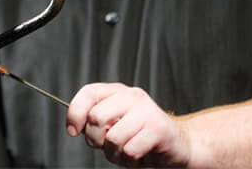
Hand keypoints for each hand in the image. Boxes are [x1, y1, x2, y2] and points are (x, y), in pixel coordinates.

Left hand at [66, 83, 190, 166]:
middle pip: (96, 117)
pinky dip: (129, 161)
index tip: (72, 130)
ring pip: (112, 138)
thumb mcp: (115, 123)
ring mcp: (147, 111)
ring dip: (114, 154)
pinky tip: (138, 156)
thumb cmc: (141, 136)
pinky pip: (129, 150)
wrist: (179, 145)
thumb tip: (75, 126)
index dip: (75, 112)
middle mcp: (132, 96)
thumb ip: (96, 120)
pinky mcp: (158, 129)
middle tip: (105, 146)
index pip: (89, 93)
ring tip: (124, 152)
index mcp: (119, 92)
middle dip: (94, 139)